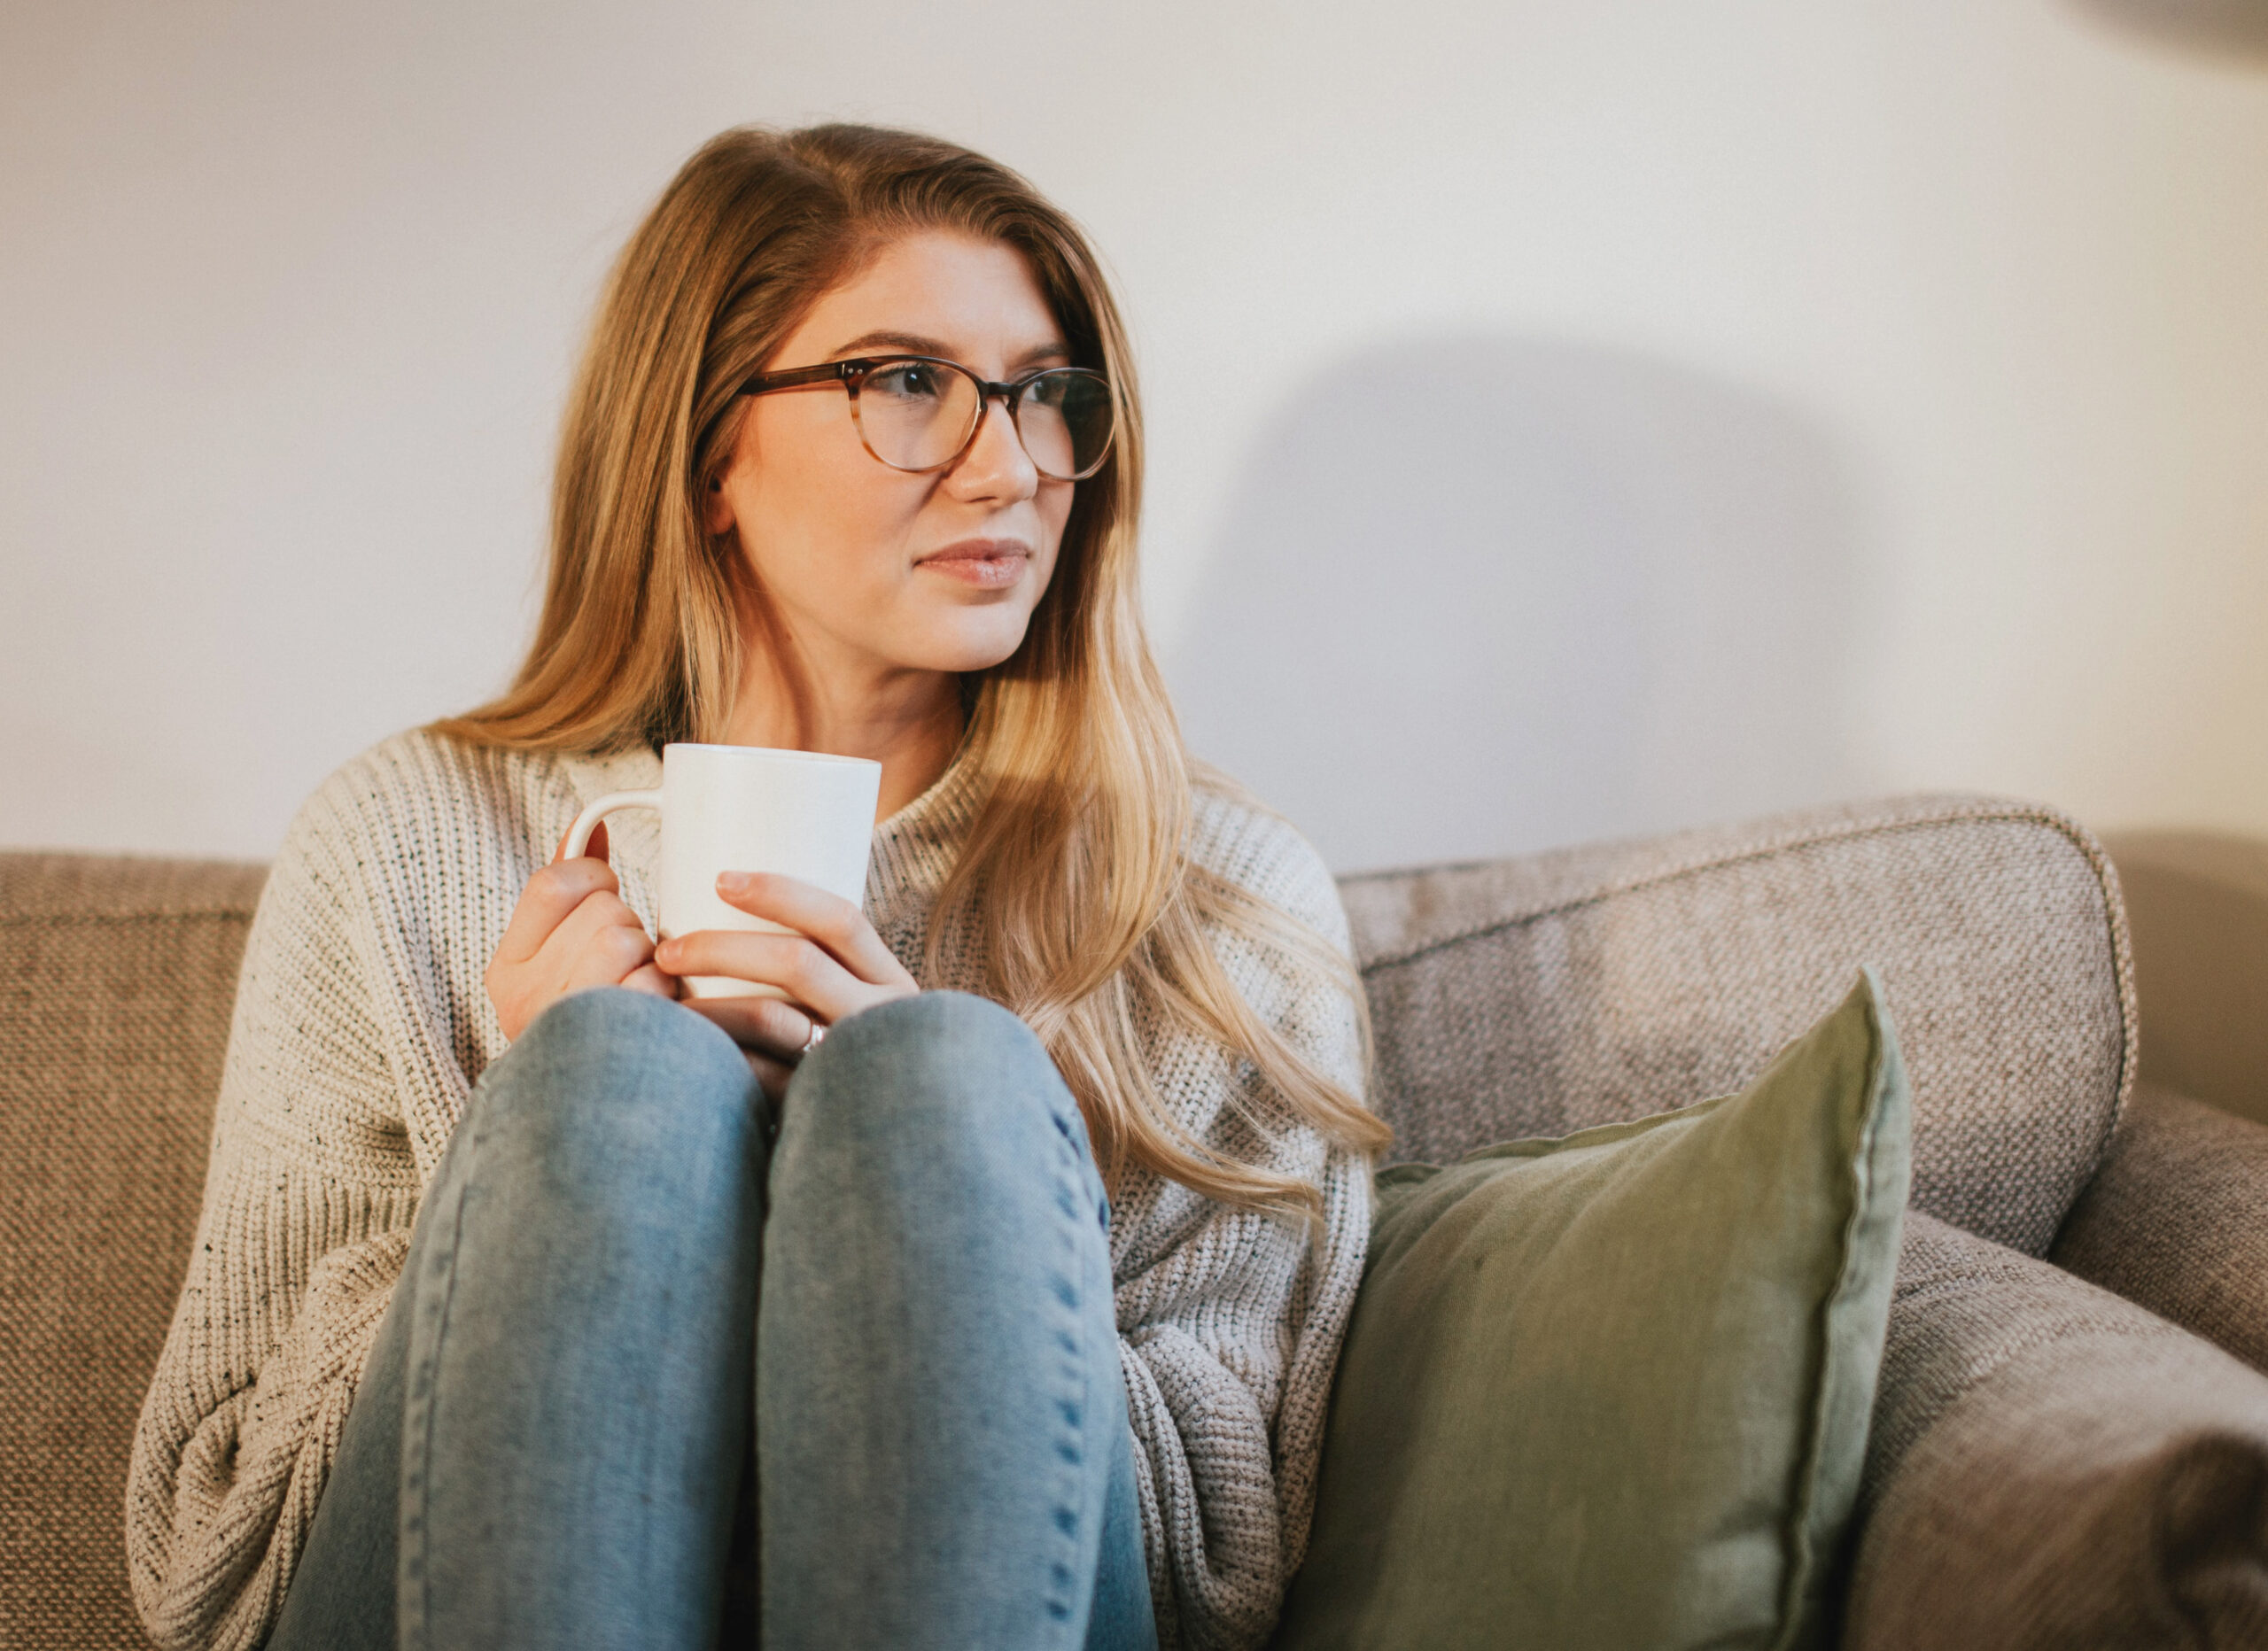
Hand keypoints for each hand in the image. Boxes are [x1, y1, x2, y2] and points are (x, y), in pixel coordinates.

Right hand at [486, 821, 675, 1041]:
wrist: (596, 1116)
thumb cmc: (592, 1019)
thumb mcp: (560, 954)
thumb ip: (569, 888)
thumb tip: (588, 825)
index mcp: (506, 970)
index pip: (553, 883)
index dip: (596, 877)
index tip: (606, 896)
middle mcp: (524, 1000)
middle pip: (603, 912)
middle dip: (629, 926)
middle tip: (627, 962)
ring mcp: (565, 1026)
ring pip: (627, 940)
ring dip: (650, 960)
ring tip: (641, 990)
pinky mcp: (611, 1048)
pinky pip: (653, 984)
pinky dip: (667, 995)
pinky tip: (657, 1018)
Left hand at [654, 871, 917, 1099]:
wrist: (903, 1141)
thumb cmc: (861, 1062)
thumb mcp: (865, 1010)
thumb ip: (824, 980)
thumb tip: (736, 923)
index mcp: (890, 981)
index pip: (841, 920)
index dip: (781, 892)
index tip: (721, 880)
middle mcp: (880, 1017)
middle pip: (798, 962)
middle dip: (721, 947)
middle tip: (667, 951)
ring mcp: (852, 1063)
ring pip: (772, 1017)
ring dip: (708, 1004)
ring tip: (662, 1002)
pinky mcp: (822, 1105)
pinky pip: (761, 1076)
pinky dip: (719, 1057)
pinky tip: (685, 1054)